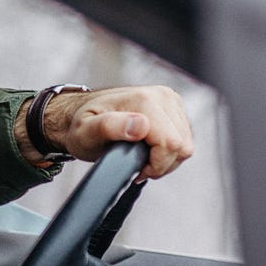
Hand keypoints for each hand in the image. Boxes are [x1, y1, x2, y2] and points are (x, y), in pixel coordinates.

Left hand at [21, 84, 194, 179]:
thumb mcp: (86, 132)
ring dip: (165, 159)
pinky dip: (168, 151)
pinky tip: (148, 150)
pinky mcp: (174, 107)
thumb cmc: (81, 126)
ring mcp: (170, 100)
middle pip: (181, 146)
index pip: (171, 144)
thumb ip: (110, 127)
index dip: (155, 165)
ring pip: (185, 145)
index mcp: (144, 101)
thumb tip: (141, 126)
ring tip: (140, 157)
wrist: (80, 114)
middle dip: (161, 164)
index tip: (135, 169)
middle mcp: (161, 96)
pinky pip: (184, 139)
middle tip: (136, 165)